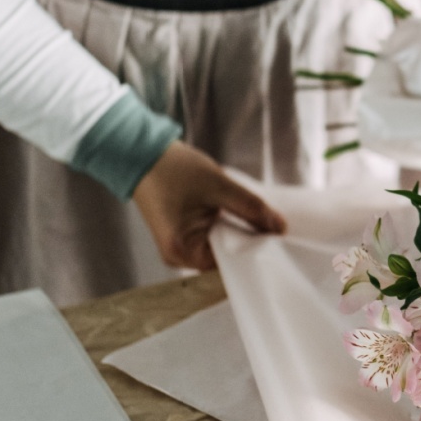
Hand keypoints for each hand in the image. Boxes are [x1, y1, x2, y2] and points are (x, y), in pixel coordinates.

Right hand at [133, 141, 285, 269]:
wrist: (141, 153)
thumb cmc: (174, 169)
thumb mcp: (219, 186)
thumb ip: (252, 208)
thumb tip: (280, 228)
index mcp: (184, 251)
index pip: (230, 267)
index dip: (255, 253)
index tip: (279, 243)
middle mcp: (179, 257)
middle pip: (226, 261)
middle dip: (249, 245)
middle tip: (275, 231)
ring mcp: (180, 248)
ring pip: (221, 249)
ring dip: (239, 235)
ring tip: (259, 221)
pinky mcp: (183, 236)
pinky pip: (213, 240)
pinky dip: (227, 229)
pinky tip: (240, 217)